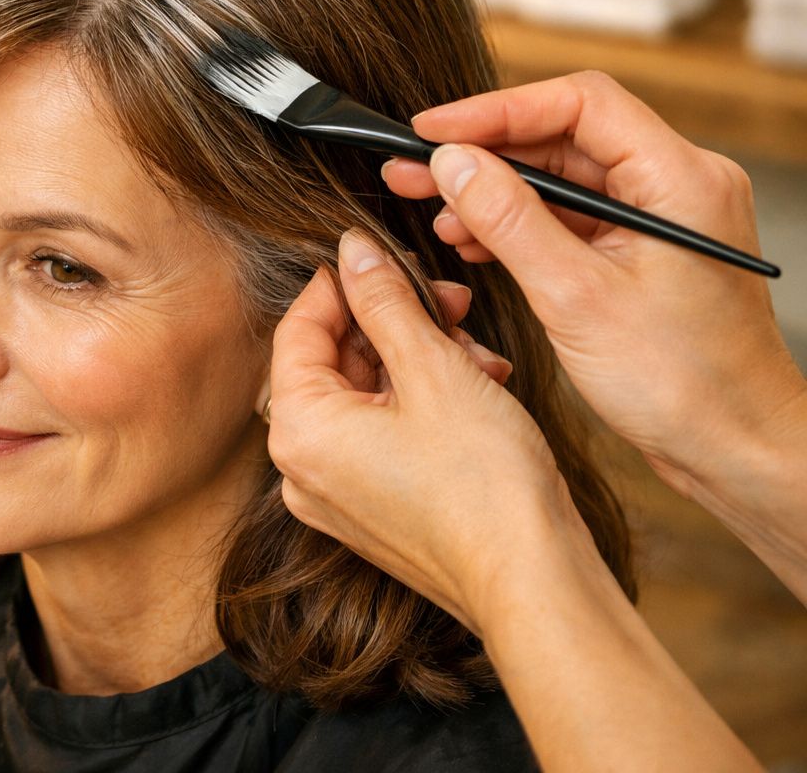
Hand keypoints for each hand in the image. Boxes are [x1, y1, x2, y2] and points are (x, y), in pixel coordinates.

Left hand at [269, 229, 765, 772]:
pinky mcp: (374, 511)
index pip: (297, 330)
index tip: (377, 256)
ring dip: (420, 360)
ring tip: (478, 352)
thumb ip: (386, 302)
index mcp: (298, 431)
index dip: (340, 284)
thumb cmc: (485, 483)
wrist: (534, 581)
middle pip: (333, 363)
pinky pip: (383, 436)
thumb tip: (352, 251)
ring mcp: (337, 496)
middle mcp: (302, 470)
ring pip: (366, 397)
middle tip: (449, 300)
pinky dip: (425, 403)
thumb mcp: (434, 368)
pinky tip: (480, 387)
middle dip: (393, 323)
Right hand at [382, 71, 805, 494]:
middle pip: (564, 137)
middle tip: (411, 169)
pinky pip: (572, 217)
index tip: (431, 130)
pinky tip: (473, 242)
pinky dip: (519, 225)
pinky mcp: (644, 250)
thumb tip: (453, 162)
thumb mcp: (575, 297)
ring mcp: (662, 217)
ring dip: (494, 193)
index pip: (579, 103)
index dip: (496, 110)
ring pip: (563, 178)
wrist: (734, 448)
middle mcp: (677, 184)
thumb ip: (509, 220)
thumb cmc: (681, 383)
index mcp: (680, 178)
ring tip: (432, 213)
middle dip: (483, 154)